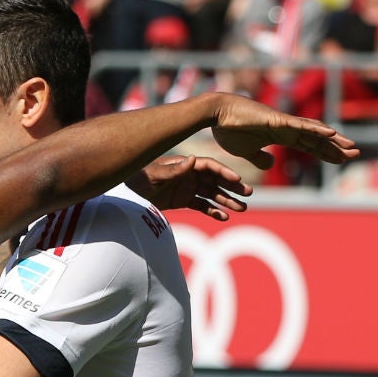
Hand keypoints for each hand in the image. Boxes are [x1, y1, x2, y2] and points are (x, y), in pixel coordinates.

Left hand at [126, 155, 250, 220]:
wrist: (128, 189)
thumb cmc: (140, 177)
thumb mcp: (155, 175)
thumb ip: (173, 170)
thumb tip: (193, 159)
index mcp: (186, 164)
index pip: (210, 166)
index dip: (224, 172)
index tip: (237, 179)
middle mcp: (190, 174)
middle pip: (216, 180)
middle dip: (232, 186)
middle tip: (249, 193)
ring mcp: (188, 187)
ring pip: (213, 194)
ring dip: (227, 200)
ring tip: (242, 208)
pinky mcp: (184, 200)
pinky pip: (202, 206)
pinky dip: (213, 211)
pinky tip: (224, 217)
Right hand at [209, 93, 358, 169]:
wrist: (216, 115)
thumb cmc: (228, 130)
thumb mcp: (247, 151)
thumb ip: (260, 157)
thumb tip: (271, 164)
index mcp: (281, 136)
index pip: (309, 145)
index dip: (325, 153)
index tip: (341, 160)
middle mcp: (287, 128)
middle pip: (317, 139)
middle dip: (336, 147)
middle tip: (356, 154)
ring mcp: (284, 123)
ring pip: (314, 132)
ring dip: (333, 140)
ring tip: (351, 146)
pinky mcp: (277, 119)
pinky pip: (301, 125)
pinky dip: (317, 128)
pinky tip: (332, 133)